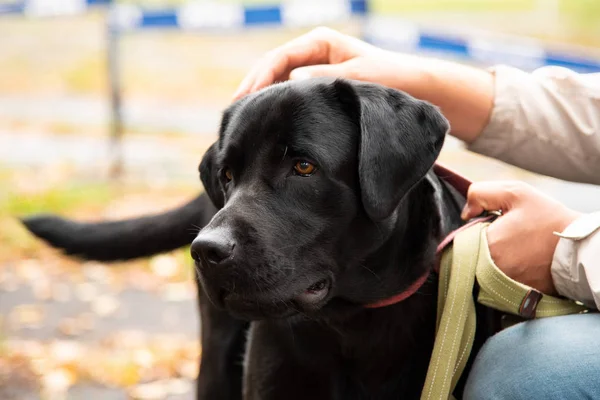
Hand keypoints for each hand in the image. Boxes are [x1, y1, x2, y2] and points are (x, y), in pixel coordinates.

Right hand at [232, 27, 426, 100]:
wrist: (414, 87)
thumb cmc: (390, 79)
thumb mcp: (358, 78)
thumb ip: (326, 78)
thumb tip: (292, 80)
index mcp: (320, 42)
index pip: (278, 58)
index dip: (258, 78)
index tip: (244, 98)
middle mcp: (313, 52)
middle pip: (272, 68)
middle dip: (252, 88)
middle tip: (234, 112)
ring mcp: (314, 68)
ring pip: (278, 82)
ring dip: (261, 98)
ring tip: (243, 119)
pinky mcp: (318, 86)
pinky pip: (290, 93)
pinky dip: (277, 105)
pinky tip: (267, 123)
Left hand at [462, 181, 580, 294]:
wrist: (579, 250)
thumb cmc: (548, 219)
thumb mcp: (516, 193)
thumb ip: (481, 194)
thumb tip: (465, 212)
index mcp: (487, 244)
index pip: (460, 240)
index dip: (472, 231)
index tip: (490, 227)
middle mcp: (489, 270)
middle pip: (467, 257)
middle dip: (478, 246)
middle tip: (503, 239)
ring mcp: (500, 286)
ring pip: (478, 271)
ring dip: (486, 261)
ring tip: (511, 251)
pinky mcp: (512, 296)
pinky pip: (493, 285)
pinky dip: (499, 275)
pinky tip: (516, 263)